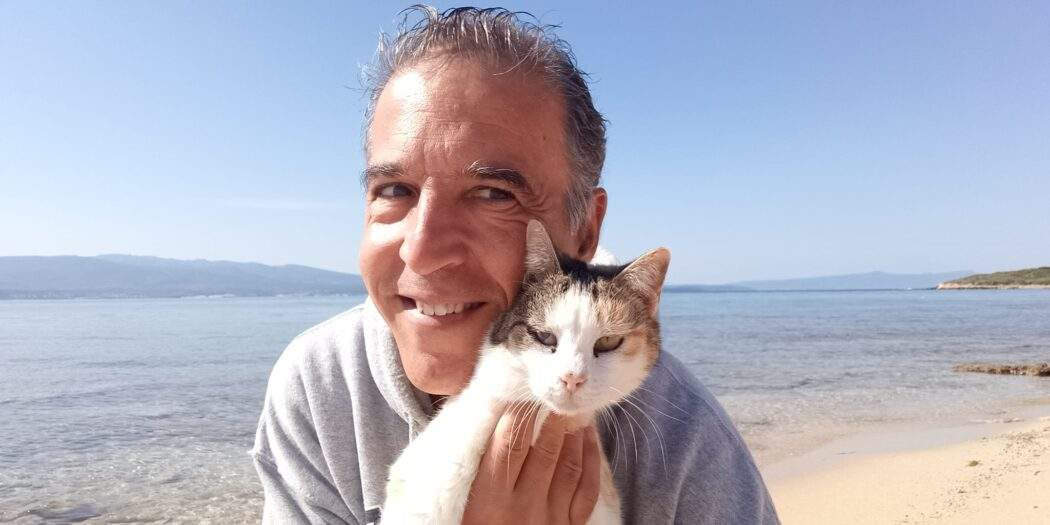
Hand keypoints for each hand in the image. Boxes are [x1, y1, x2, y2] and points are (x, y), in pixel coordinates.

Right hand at [461, 407, 600, 524]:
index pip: (509, 444)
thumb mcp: (463, 505)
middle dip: (554, 419)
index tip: (522, 395)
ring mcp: (550, 519)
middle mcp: (523, 506)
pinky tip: (590, 442)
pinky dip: (591, 462)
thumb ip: (476, 468)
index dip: (518, 415)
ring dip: (575, 436)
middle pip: (545, 451)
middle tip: (557, 395)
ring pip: (569, 466)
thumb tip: (484, 423)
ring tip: (575, 412)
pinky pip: (585, 490)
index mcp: (490, 498)